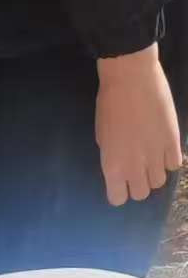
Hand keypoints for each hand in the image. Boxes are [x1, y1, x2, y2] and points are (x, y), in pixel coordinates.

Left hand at [95, 46, 181, 206]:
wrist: (131, 78)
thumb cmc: (109, 103)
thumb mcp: (102, 136)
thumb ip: (112, 157)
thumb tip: (121, 167)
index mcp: (112, 166)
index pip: (118, 199)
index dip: (119, 190)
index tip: (121, 181)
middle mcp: (135, 167)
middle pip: (141, 194)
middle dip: (138, 182)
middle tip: (137, 166)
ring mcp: (156, 156)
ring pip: (159, 182)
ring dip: (155, 171)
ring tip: (152, 154)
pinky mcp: (173, 143)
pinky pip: (175, 164)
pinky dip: (170, 158)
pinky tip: (164, 146)